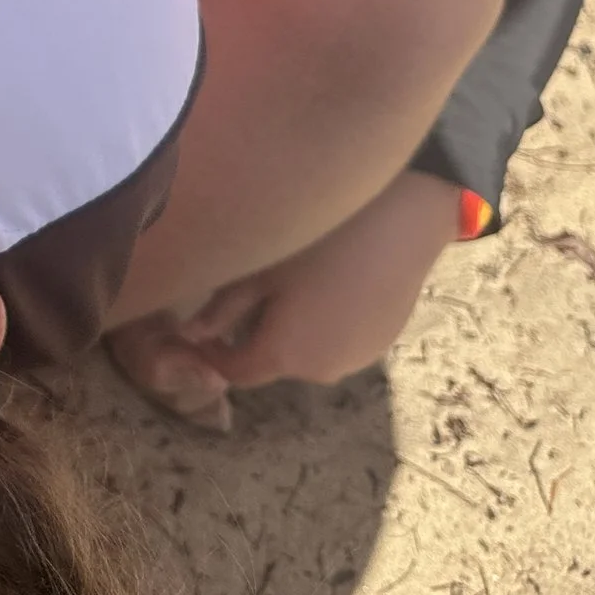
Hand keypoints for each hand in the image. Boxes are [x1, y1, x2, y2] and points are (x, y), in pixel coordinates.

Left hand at [188, 172, 461, 392]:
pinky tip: (326, 282)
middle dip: (251, 335)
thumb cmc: (321, 241)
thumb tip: (190, 334)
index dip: (210, 354)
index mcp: (285, 357)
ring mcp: (358, 359)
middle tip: (243, 289)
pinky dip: (322, 322)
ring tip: (287, 280)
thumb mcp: (260, 269)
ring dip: (290, 329)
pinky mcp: (383, 341)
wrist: (404, 223)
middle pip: (271, 361)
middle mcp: (321, 371)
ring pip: (306, 350)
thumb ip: (222, 309)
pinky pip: (337, 339)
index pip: (235, 372)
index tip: (194, 330)